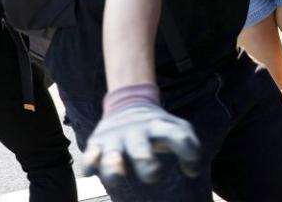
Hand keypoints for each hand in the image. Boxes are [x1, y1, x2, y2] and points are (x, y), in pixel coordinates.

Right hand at [81, 103, 200, 184]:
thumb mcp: (176, 127)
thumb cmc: (157, 126)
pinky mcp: (96, 143)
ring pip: (111, 154)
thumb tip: (192, 172)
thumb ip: (190, 147)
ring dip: (113, 165)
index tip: (191, 169)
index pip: (177, 135)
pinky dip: (89, 163)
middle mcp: (136, 132)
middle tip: (153, 175)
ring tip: (116, 178)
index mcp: (159, 126)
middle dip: (145, 161)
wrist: (128, 103)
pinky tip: (89, 172)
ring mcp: (115, 137)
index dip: (188, 151)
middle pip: (140, 148)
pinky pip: (90, 156)